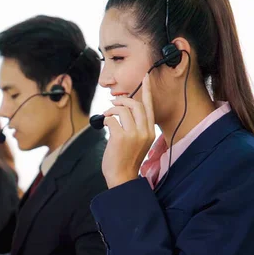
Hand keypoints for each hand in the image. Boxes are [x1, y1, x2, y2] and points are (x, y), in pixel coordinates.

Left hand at [102, 73, 155, 187]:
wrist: (122, 177)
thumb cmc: (126, 159)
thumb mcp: (137, 142)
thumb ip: (135, 126)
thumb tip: (122, 109)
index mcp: (150, 131)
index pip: (150, 106)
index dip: (147, 90)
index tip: (146, 77)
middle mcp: (144, 131)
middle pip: (136, 104)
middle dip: (122, 101)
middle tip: (113, 104)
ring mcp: (133, 134)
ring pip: (123, 110)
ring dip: (111, 109)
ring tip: (107, 116)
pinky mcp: (120, 138)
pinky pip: (111, 120)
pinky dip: (105, 120)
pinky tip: (103, 125)